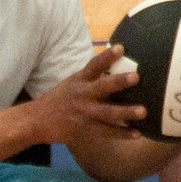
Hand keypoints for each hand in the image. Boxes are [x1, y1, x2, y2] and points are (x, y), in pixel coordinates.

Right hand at [27, 44, 147, 142]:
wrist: (37, 121)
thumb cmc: (59, 99)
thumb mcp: (72, 83)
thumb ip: (91, 78)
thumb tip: (116, 70)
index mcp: (79, 80)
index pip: (94, 65)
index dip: (107, 56)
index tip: (121, 48)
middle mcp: (83, 94)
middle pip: (103, 87)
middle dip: (120, 82)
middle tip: (136, 77)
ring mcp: (85, 113)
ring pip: (108, 112)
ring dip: (127, 112)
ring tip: (143, 111)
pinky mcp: (85, 130)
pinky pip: (107, 132)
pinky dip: (122, 133)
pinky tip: (137, 133)